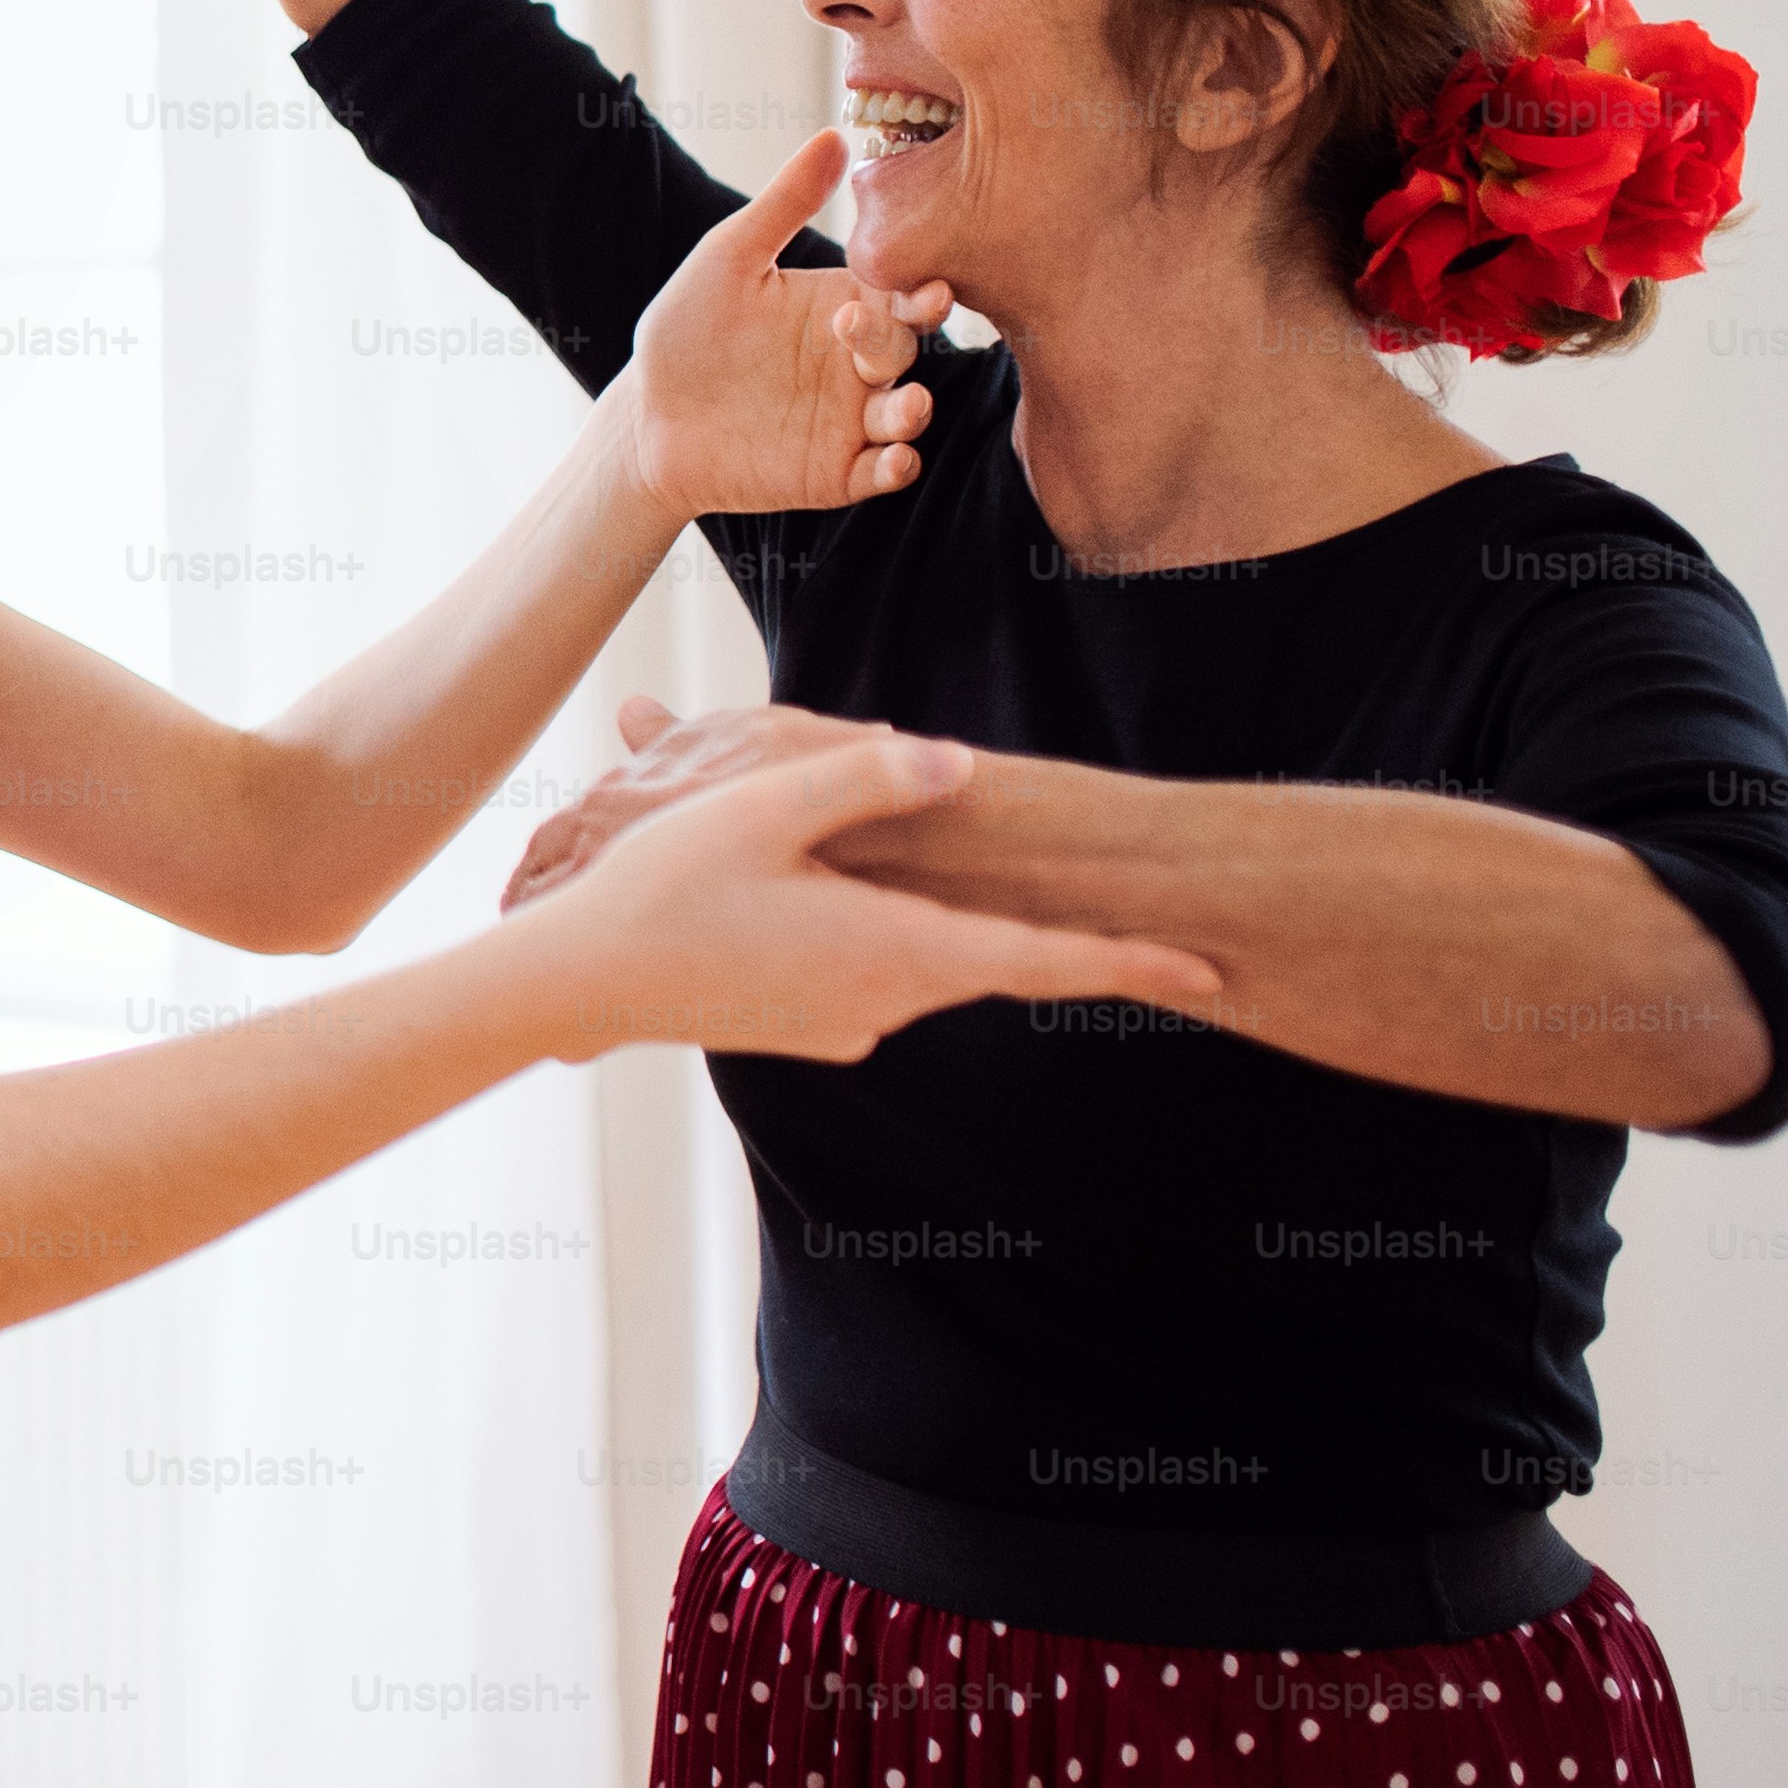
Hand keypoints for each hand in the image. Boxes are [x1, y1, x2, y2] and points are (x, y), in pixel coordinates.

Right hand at [504, 736, 1220, 1063]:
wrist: (575, 983)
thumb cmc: (662, 890)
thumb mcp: (762, 804)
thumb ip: (867, 777)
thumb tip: (960, 764)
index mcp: (893, 950)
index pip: (1041, 960)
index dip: (1129, 961)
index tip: (1212, 969)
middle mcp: (884, 1001)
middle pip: (986, 947)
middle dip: (1028, 907)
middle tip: (1109, 881)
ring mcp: (845, 1022)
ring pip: (918, 944)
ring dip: (919, 899)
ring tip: (906, 849)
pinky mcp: (806, 1024)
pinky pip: (868, 960)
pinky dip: (866, 918)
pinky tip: (804, 880)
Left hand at [615, 131, 938, 523]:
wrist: (646, 416)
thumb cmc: (686, 330)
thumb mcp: (729, 259)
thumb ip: (783, 204)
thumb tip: (835, 134)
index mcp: (844, 302)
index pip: (899, 290)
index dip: (918, 289)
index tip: (926, 284)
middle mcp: (856, 360)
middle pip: (903, 347)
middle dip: (896, 340)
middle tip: (859, 330)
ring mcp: (851, 418)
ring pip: (905, 413)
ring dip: (913, 411)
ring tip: (906, 406)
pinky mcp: (836, 471)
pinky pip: (881, 471)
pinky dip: (896, 467)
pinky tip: (894, 458)